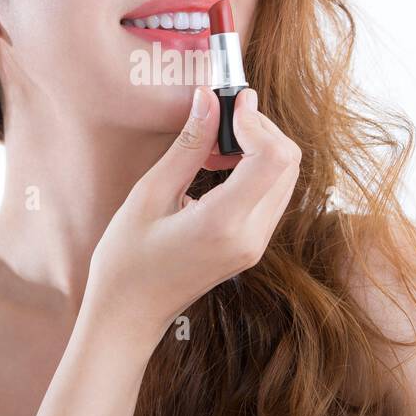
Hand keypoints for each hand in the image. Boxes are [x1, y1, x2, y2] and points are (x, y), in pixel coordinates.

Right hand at [85, 86, 301, 341]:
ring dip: (260, 147)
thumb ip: (188, 146)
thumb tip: (208, 100)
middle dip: (261, 129)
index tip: (232, 101)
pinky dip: (256, 168)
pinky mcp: (253, 246)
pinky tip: (220, 165)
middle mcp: (251, 236)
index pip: (273, 158)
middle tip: (221, 116)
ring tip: (215, 143)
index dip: (257, 121)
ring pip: (285, 177)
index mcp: (224, 224)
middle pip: (288, 163)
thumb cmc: (127, 260)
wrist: (130, 315)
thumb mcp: (149, 195)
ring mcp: (256, 245)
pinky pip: (272, 194)